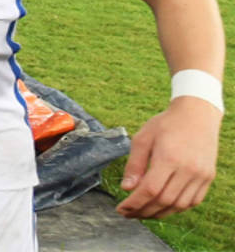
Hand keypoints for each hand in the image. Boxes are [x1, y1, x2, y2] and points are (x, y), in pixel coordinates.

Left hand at [116, 96, 220, 218]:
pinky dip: (176, 208)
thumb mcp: (142, 138)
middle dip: (143, 211)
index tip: (121, 208)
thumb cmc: (165, 124)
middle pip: (164, 201)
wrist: (196, 115)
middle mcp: (188, 169)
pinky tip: (162, 206)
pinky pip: (192, 201)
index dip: (134, 203)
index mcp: (169, 158)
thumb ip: (134, 164)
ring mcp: (201, 175)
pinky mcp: (208, 178)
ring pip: (179, 205)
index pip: (150, 190)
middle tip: (128, 214)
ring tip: (142, 212)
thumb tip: (126, 188)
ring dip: (159, 213)